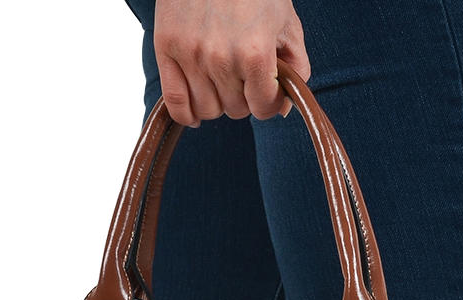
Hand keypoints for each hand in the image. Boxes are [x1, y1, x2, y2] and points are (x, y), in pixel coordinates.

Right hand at [153, 0, 310, 125]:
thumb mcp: (287, 22)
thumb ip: (295, 67)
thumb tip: (282, 108)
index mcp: (255, 52)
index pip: (264, 108)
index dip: (269, 102)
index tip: (267, 91)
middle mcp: (221, 58)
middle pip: (235, 111)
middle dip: (243, 96)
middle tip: (242, 72)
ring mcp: (191, 55)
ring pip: (207, 110)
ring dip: (217, 101)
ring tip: (221, 79)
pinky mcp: (167, 49)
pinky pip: (175, 104)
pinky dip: (187, 114)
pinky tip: (196, 112)